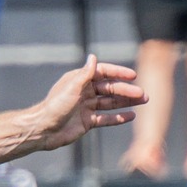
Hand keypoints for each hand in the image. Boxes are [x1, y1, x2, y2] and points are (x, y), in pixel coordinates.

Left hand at [22, 54, 143, 150]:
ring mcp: (87, 107)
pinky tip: (131, 116)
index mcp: (79, 80)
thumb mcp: (71, 88)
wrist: (43, 130)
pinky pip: (106, 118)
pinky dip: (118, 117)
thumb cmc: (54, 107)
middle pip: (110, 89)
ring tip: (143, 101)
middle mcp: (84, 92)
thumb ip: (85, 74)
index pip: (103, 73)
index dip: (118, 73)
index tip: (133, 76)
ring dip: (127, 102)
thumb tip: (93, 56)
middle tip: (143, 94)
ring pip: (111, 103)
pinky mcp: (88, 121)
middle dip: (127, 90)